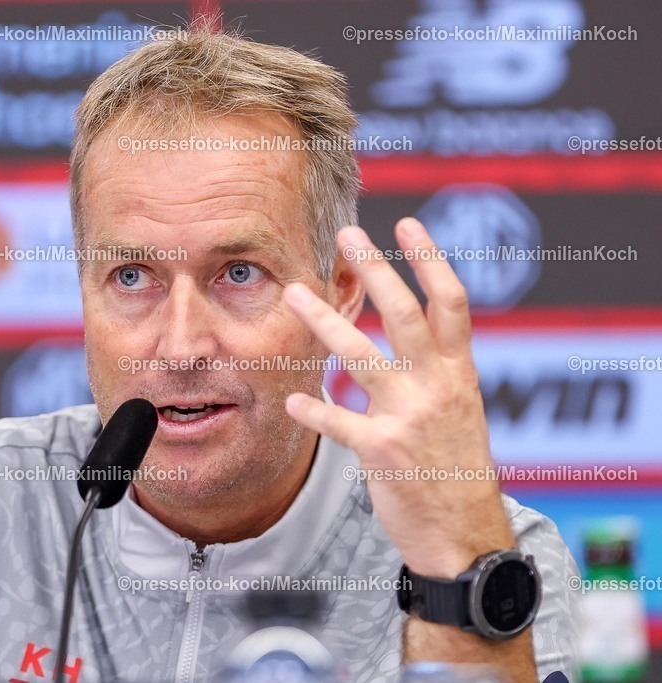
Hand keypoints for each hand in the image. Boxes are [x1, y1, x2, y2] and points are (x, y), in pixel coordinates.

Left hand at [282, 218, 514, 577]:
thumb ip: (438, 368)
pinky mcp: (381, 451)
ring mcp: (409, 418)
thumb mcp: (462, 410)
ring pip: (361, 357)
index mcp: (459, 373)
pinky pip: (338, 421)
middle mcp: (437, 387)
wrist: (465, 535)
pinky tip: (293, 399)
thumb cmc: (457, 468)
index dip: (430, 260)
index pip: (451, 303)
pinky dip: (313, 409)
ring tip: (294, 294)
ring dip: (324, 323)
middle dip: (376, 269)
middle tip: (347, 235)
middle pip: (404, 314)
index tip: (407, 223)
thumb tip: (415, 327)